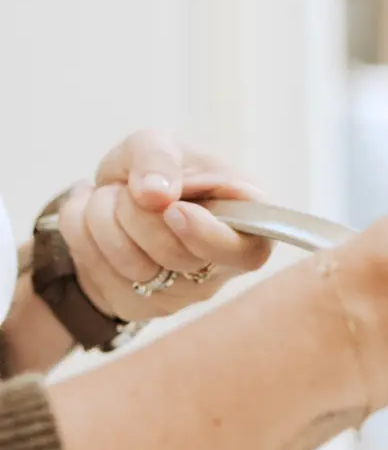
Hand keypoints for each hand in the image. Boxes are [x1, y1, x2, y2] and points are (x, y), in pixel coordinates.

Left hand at [58, 130, 270, 321]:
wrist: (117, 199)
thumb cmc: (155, 172)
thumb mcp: (156, 143)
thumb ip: (158, 158)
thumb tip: (154, 194)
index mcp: (246, 223)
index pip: (246, 252)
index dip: (207, 235)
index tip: (173, 210)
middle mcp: (223, 266)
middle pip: (175, 255)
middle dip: (133, 212)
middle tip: (128, 190)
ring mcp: (185, 293)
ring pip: (133, 267)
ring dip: (101, 219)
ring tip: (111, 201)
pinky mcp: (145, 306)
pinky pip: (97, 273)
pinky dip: (80, 234)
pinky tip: (95, 222)